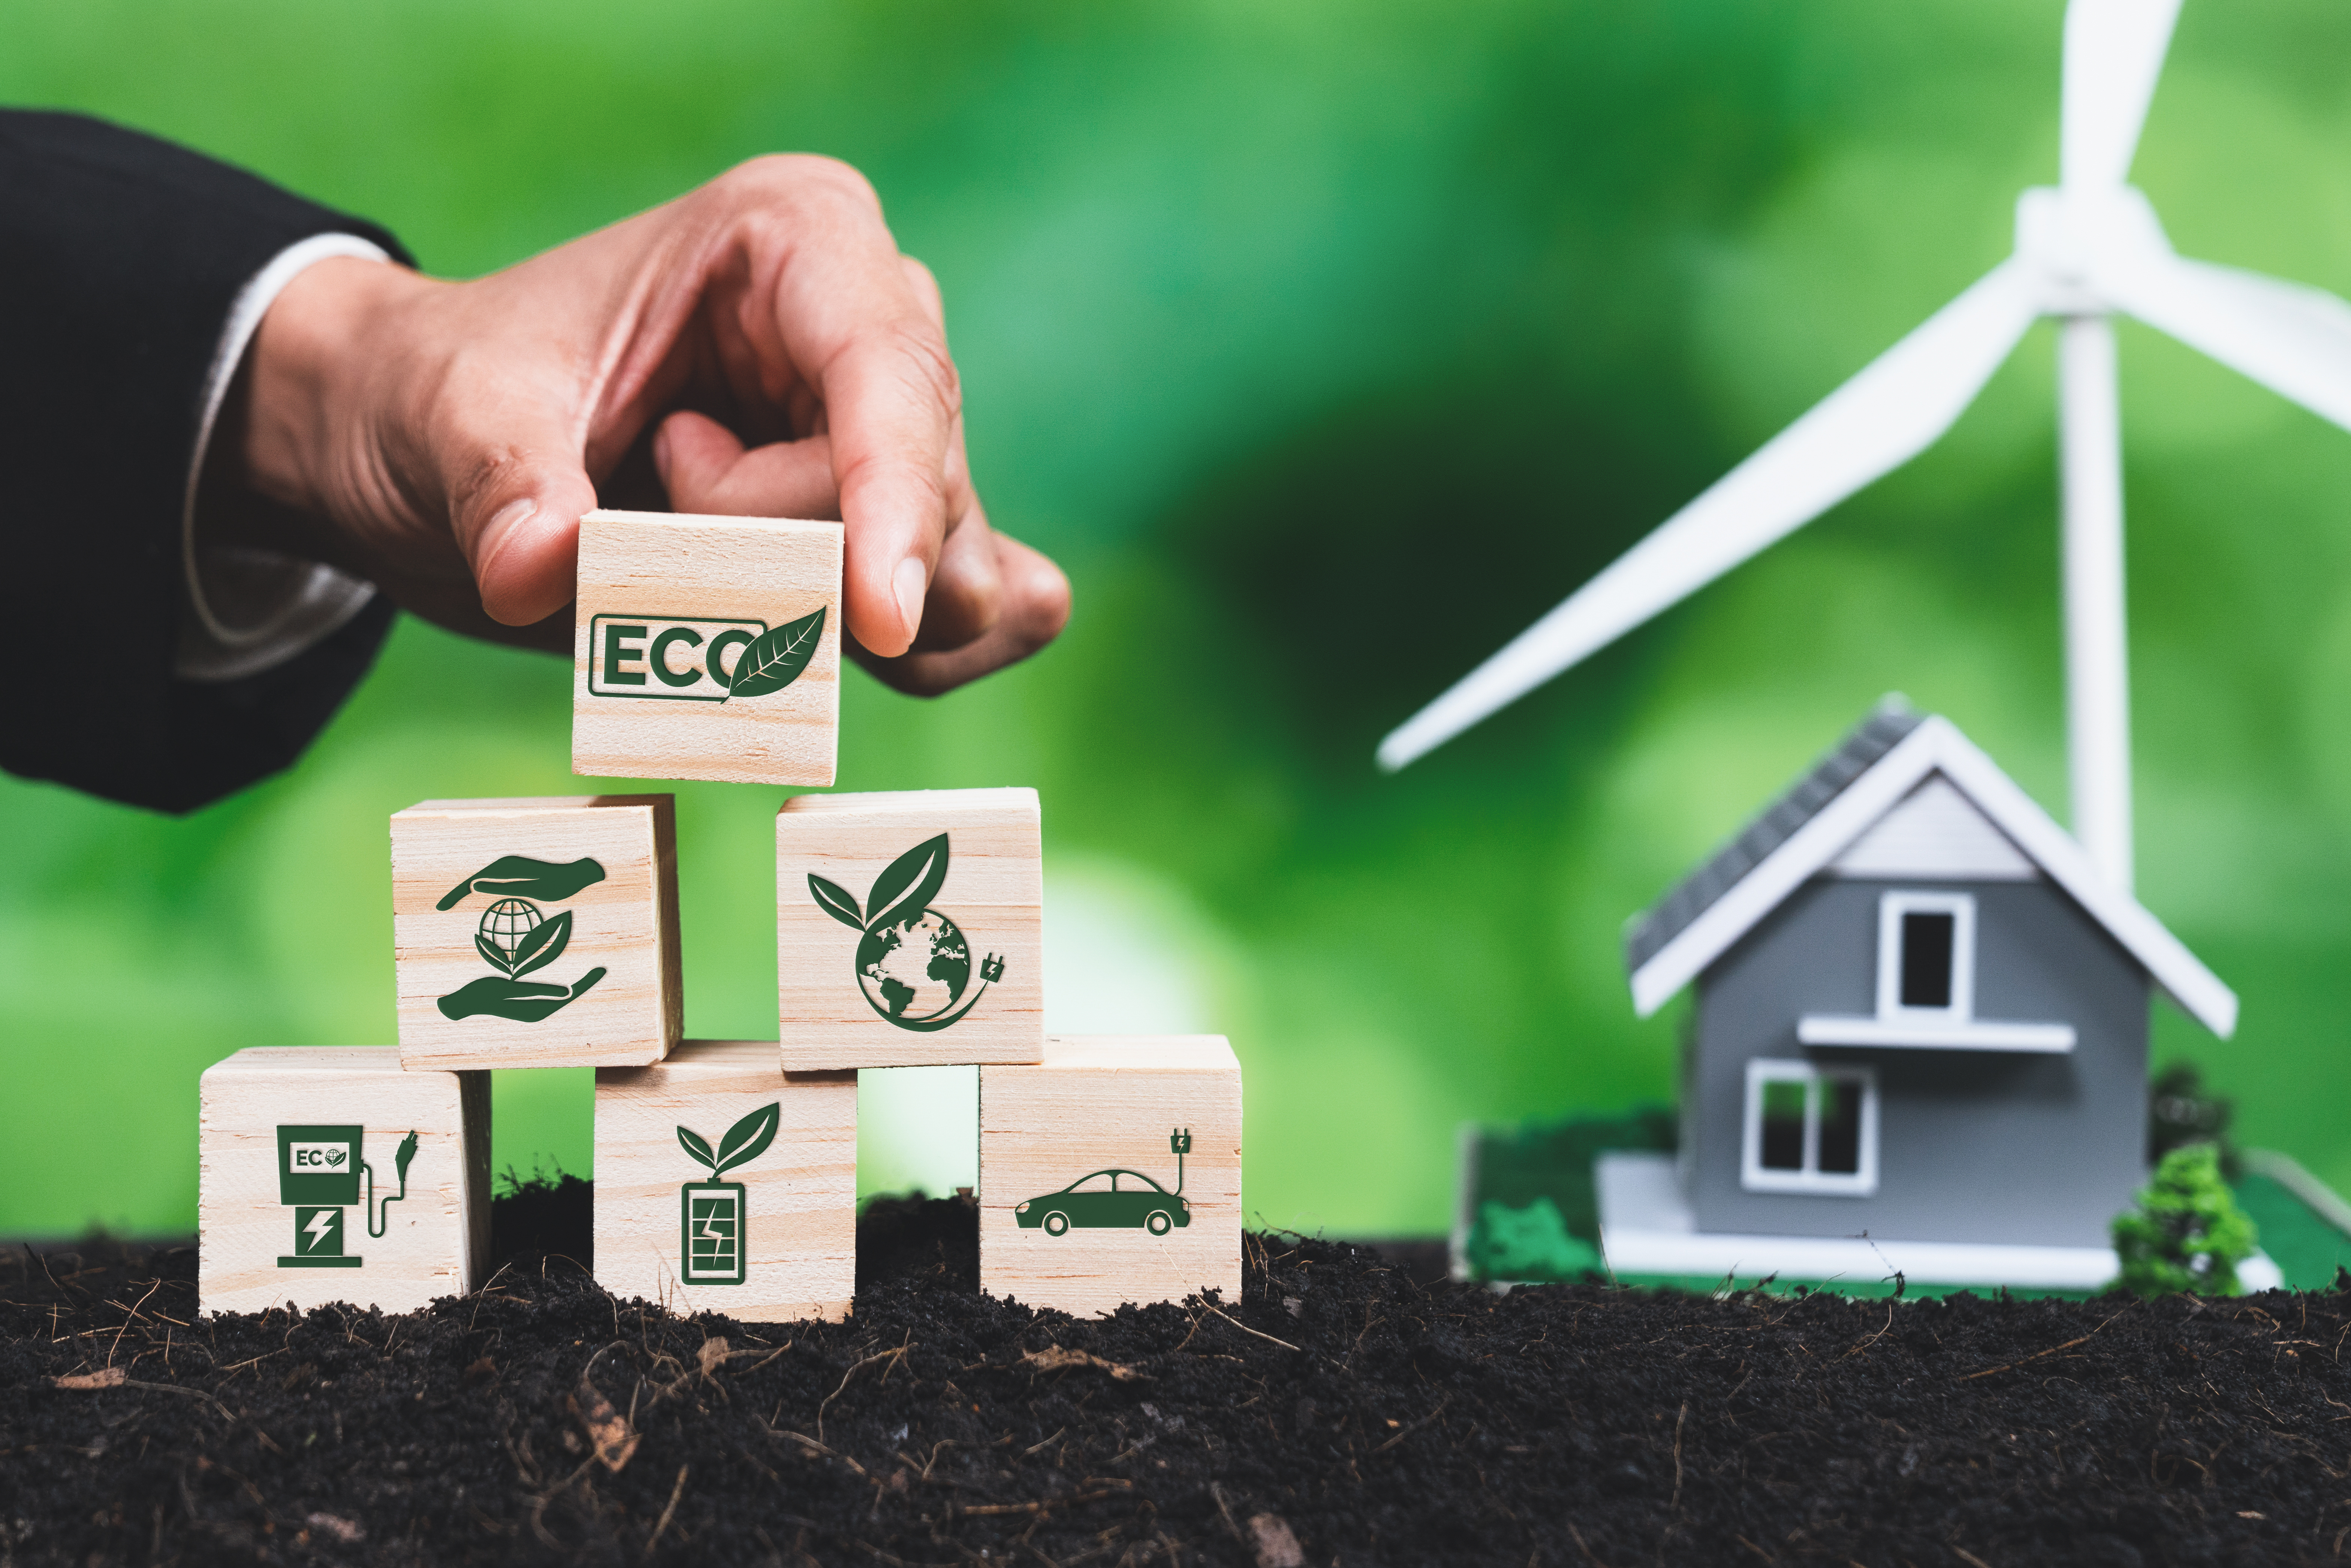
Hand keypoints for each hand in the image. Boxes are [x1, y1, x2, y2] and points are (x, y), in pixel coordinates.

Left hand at [208, 155, 1069, 690]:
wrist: (432, 449)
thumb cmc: (448, 397)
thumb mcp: (449, 417)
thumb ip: (502, 489)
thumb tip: (539, 573)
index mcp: (798, 239)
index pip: (890, 380)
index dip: (894, 503)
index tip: (879, 621)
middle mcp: (879, 324)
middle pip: (921, 492)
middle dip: (785, 556)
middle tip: (645, 510)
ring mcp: (902, 437)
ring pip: (950, 574)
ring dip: (810, 613)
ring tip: (678, 547)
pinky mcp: (900, 536)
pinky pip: (983, 617)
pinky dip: (907, 662)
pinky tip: (807, 654)